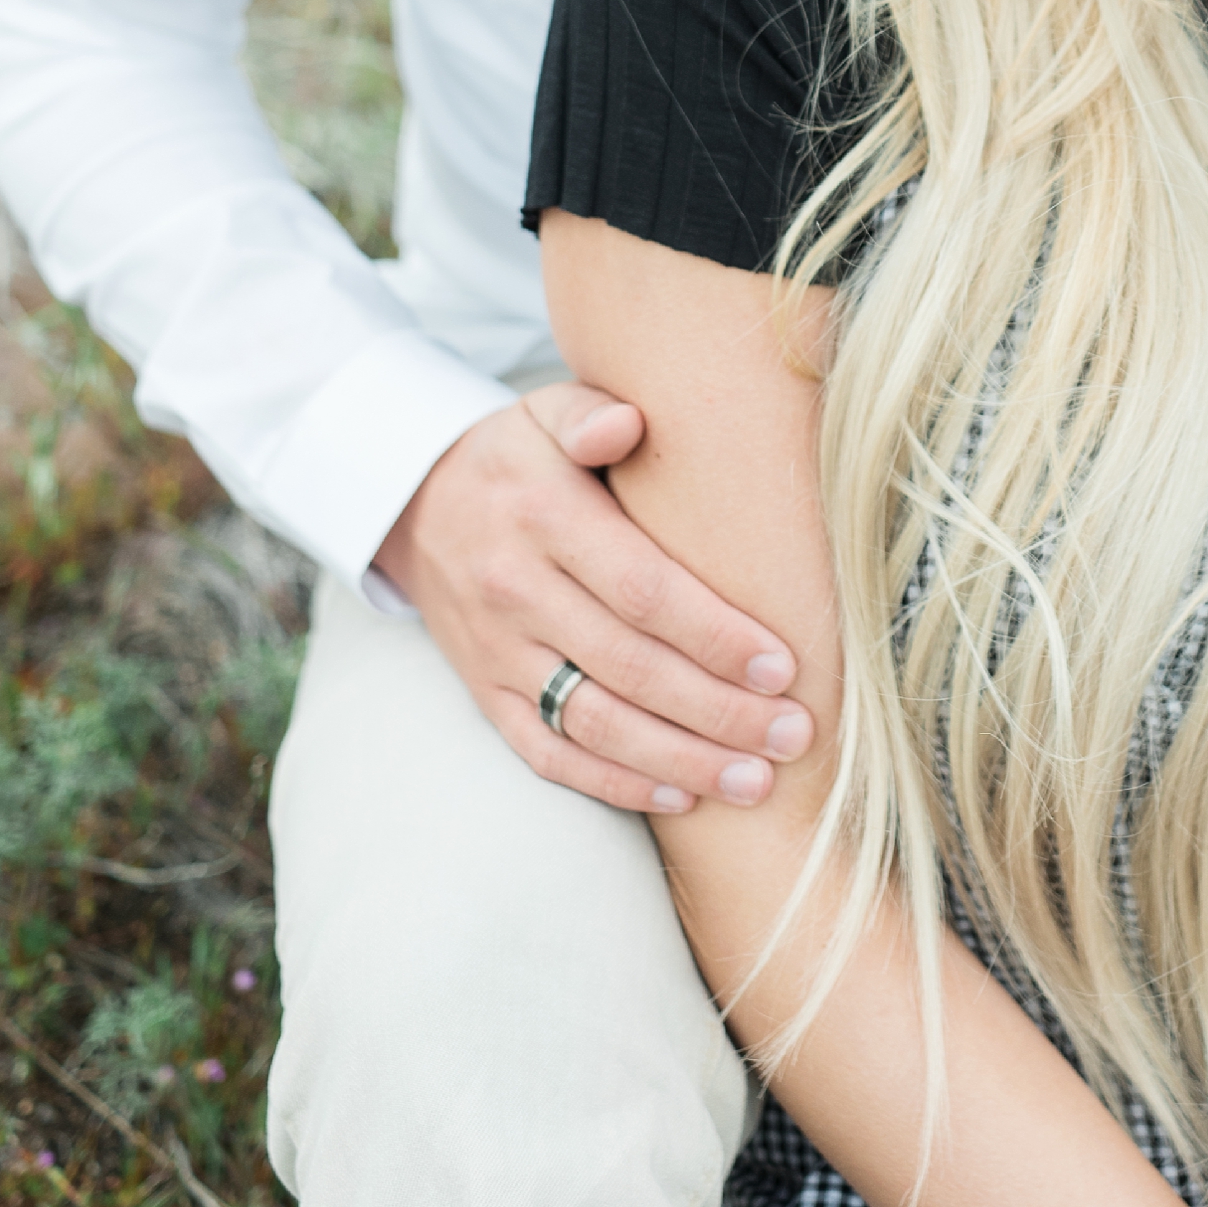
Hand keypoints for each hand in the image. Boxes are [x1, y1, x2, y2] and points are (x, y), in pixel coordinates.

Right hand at [371, 382, 812, 814]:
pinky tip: (681, 795)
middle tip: (795, 735)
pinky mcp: (485, 695)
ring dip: (681, 759)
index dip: (714, 635)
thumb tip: (627, 422)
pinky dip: (614, 783)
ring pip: (595, 723)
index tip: (782, 666)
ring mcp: (496, 652)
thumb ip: (589, 415)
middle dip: (719, 710)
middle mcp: (515, 591)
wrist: (412, 505)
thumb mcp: (545, 411)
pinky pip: (549, 753)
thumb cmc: (515, 457)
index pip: (640, 590)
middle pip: (630, 667)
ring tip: (757, 781)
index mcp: (542, 517)